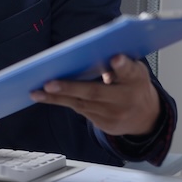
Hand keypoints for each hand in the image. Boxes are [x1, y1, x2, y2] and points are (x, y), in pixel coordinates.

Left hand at [30, 54, 159, 135]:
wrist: (146, 118)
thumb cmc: (135, 86)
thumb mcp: (136, 71)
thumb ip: (123, 65)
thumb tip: (106, 58)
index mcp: (136, 79)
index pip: (130, 71)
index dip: (122, 65)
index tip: (115, 58)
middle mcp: (125, 99)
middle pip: (95, 92)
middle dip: (70, 88)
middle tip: (49, 84)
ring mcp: (113, 115)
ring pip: (81, 104)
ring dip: (56, 98)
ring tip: (35, 92)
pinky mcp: (103, 124)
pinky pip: (80, 110)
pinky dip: (61, 102)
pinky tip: (44, 96)